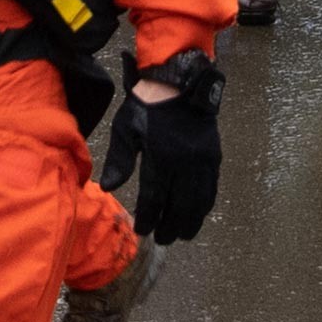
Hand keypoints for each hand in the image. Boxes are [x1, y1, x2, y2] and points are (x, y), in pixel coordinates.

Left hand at [98, 87, 221, 243]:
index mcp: (161, 157)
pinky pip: (211, 189)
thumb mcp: (126, 128)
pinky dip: (204, 206)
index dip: (149, 218)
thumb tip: (108, 188)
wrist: (179, 81)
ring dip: (190, 222)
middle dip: (170, 226)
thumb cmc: (147, 104)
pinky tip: (197, 214)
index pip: (155, 198)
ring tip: (180, 235)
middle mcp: (185, 163)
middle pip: (180, 206)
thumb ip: (119, 159)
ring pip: (199, 202)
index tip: (143, 231)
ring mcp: (203, 161)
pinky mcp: (213, 156)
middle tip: (162, 239)